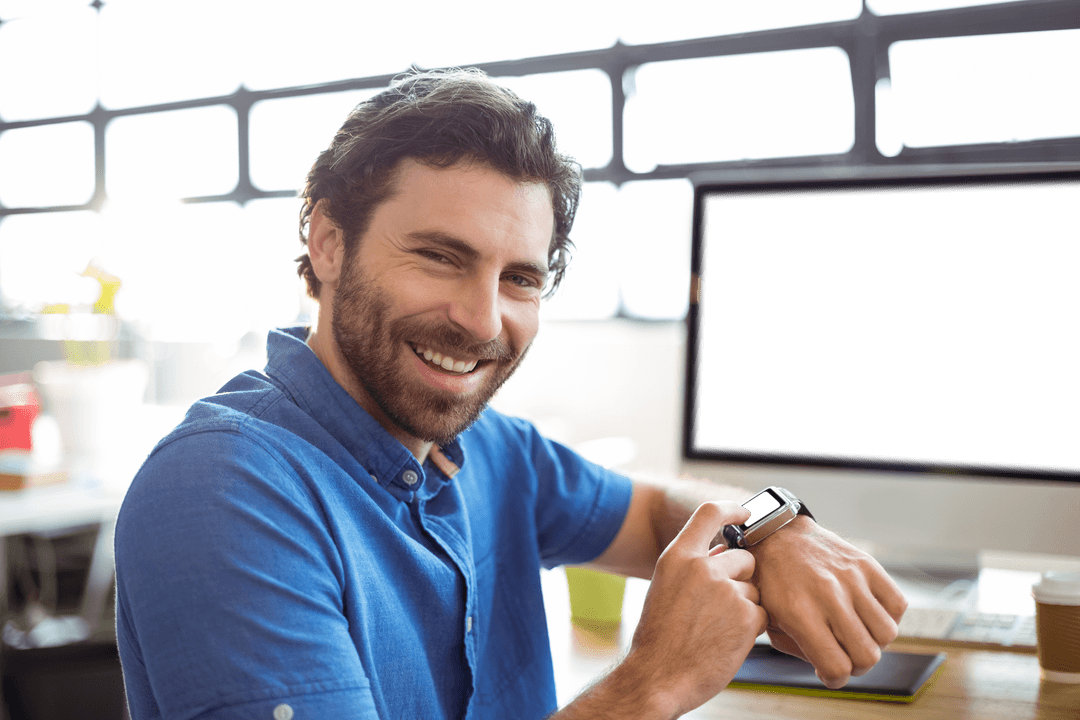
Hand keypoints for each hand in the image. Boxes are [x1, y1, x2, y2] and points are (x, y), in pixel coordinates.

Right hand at [624, 502, 767, 716]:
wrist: (658, 677)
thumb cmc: (660, 637)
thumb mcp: (666, 587)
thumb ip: (693, 566)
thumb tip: (724, 553)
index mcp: (678, 556)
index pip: (709, 513)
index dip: (732, 509)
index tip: (745, 512)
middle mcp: (702, 567)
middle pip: (744, 558)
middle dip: (741, 578)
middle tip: (718, 606)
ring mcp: (726, 590)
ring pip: (754, 588)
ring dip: (744, 606)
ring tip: (716, 628)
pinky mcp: (746, 616)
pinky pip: (762, 613)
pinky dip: (751, 627)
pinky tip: (727, 640)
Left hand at [749, 517, 906, 688]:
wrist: (775, 535)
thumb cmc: (770, 581)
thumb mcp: (769, 619)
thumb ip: (798, 649)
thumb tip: (832, 669)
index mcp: (800, 613)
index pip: (837, 667)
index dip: (836, 679)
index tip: (830, 673)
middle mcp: (828, 595)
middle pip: (867, 655)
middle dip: (857, 665)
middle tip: (844, 654)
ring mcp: (851, 578)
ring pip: (887, 633)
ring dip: (874, 641)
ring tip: (856, 632)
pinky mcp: (866, 563)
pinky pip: (897, 604)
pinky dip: (888, 616)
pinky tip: (867, 613)